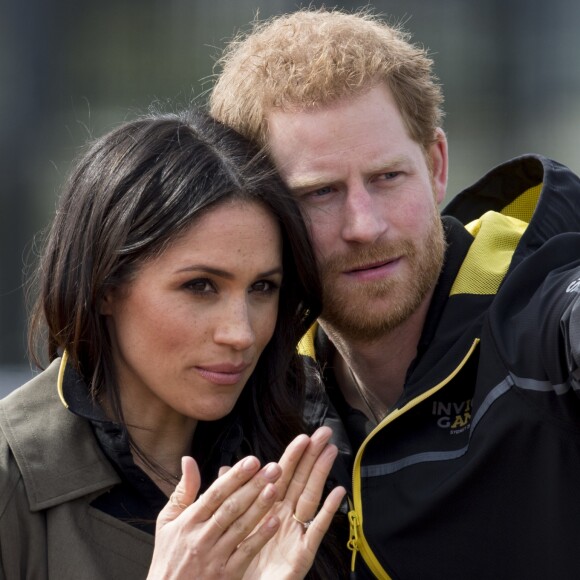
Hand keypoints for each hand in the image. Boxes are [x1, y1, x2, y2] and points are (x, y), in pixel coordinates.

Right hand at [147, 455, 282, 578]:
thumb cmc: (168, 558)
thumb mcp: (167, 523)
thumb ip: (182, 491)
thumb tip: (188, 460)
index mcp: (188, 522)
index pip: (215, 494)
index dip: (235, 476)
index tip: (253, 461)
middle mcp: (201, 537)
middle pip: (231, 507)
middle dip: (254, 485)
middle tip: (274, 468)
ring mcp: (215, 557)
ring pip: (240, 527)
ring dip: (259, 507)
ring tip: (275, 488)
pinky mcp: (226, 576)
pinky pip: (246, 553)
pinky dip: (260, 537)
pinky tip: (274, 522)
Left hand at [244, 427, 346, 579]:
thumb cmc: (240, 561)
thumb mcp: (231, 525)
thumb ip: (231, 496)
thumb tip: (225, 468)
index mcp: (269, 509)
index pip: (283, 476)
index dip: (293, 456)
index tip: (302, 436)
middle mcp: (286, 517)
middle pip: (301, 480)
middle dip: (312, 456)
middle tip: (324, 433)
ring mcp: (296, 534)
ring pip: (310, 497)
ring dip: (321, 474)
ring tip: (330, 452)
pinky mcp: (302, 554)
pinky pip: (316, 528)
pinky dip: (328, 510)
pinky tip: (337, 492)